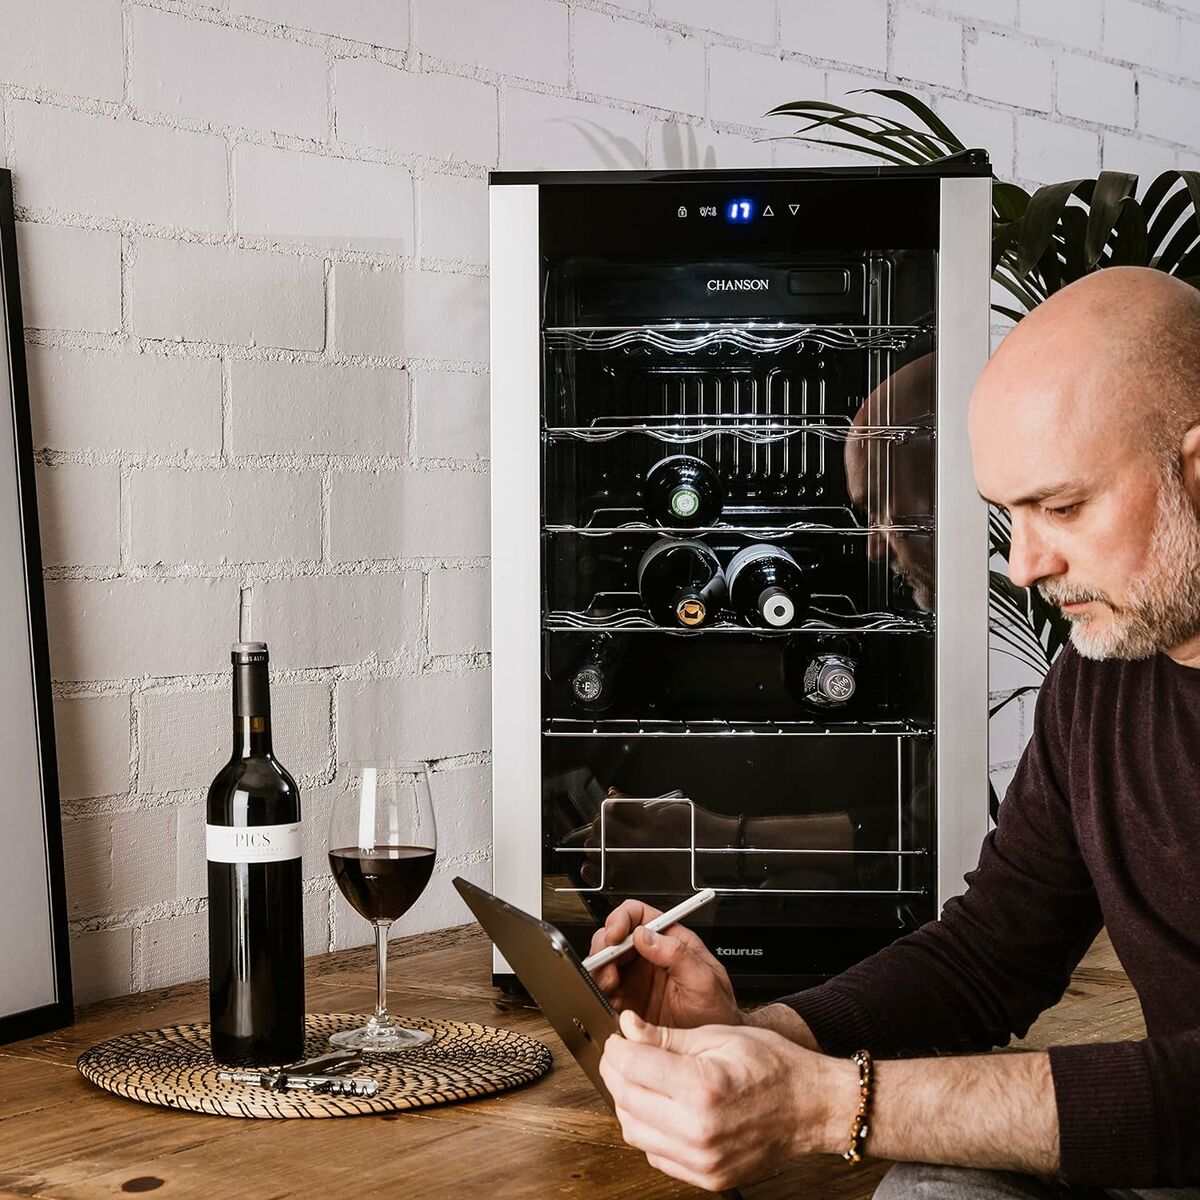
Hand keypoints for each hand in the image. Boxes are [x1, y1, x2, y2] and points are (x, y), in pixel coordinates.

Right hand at [588, 899, 740, 1027]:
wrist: (711, 1050)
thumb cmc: (716, 1011)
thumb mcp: (705, 980)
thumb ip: (678, 954)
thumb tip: (646, 935)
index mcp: (669, 940)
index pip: (639, 915)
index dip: (622, 918)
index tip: (616, 934)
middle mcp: (649, 956)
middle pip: (614, 936)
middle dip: (604, 946)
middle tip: (607, 963)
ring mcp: (635, 979)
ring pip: (604, 962)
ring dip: (600, 970)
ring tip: (610, 984)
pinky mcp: (626, 1002)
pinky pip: (603, 991)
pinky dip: (599, 993)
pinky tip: (611, 1001)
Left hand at [600, 1009, 854, 1191]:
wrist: (813, 1107)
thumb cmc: (775, 1067)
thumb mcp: (719, 1036)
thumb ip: (666, 1036)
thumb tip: (629, 1027)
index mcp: (702, 1088)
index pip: (632, 1066)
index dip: (617, 1047)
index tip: (618, 1036)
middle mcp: (698, 1130)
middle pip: (625, 1099)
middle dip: (616, 1071)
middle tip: (623, 1052)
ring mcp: (702, 1160)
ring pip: (633, 1131)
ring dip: (627, 1101)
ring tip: (641, 1077)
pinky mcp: (706, 1178)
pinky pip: (655, 1154)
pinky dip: (647, 1129)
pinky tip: (659, 1106)